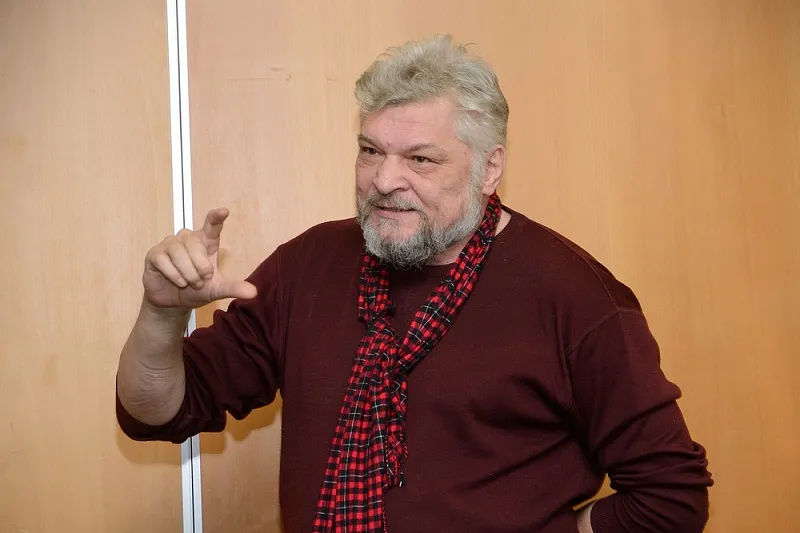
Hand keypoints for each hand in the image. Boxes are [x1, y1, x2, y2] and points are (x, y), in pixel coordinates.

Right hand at [142, 208, 256, 309]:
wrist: (173, 302)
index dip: (216, 217)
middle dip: (200, 267)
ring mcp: (170, 244)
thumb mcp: (217, 289)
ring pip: (179, 253)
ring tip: (189, 283)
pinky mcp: (155, 254)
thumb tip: (254, 293)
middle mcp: (188, 238)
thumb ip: (233, 288)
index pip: (212, 225)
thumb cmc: (196, 289)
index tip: (224, 211)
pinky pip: (164, 260)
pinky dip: (173, 275)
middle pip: (195, 245)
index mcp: (206, 242)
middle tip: (201, 280)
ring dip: (187, 273)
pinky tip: (177, 281)